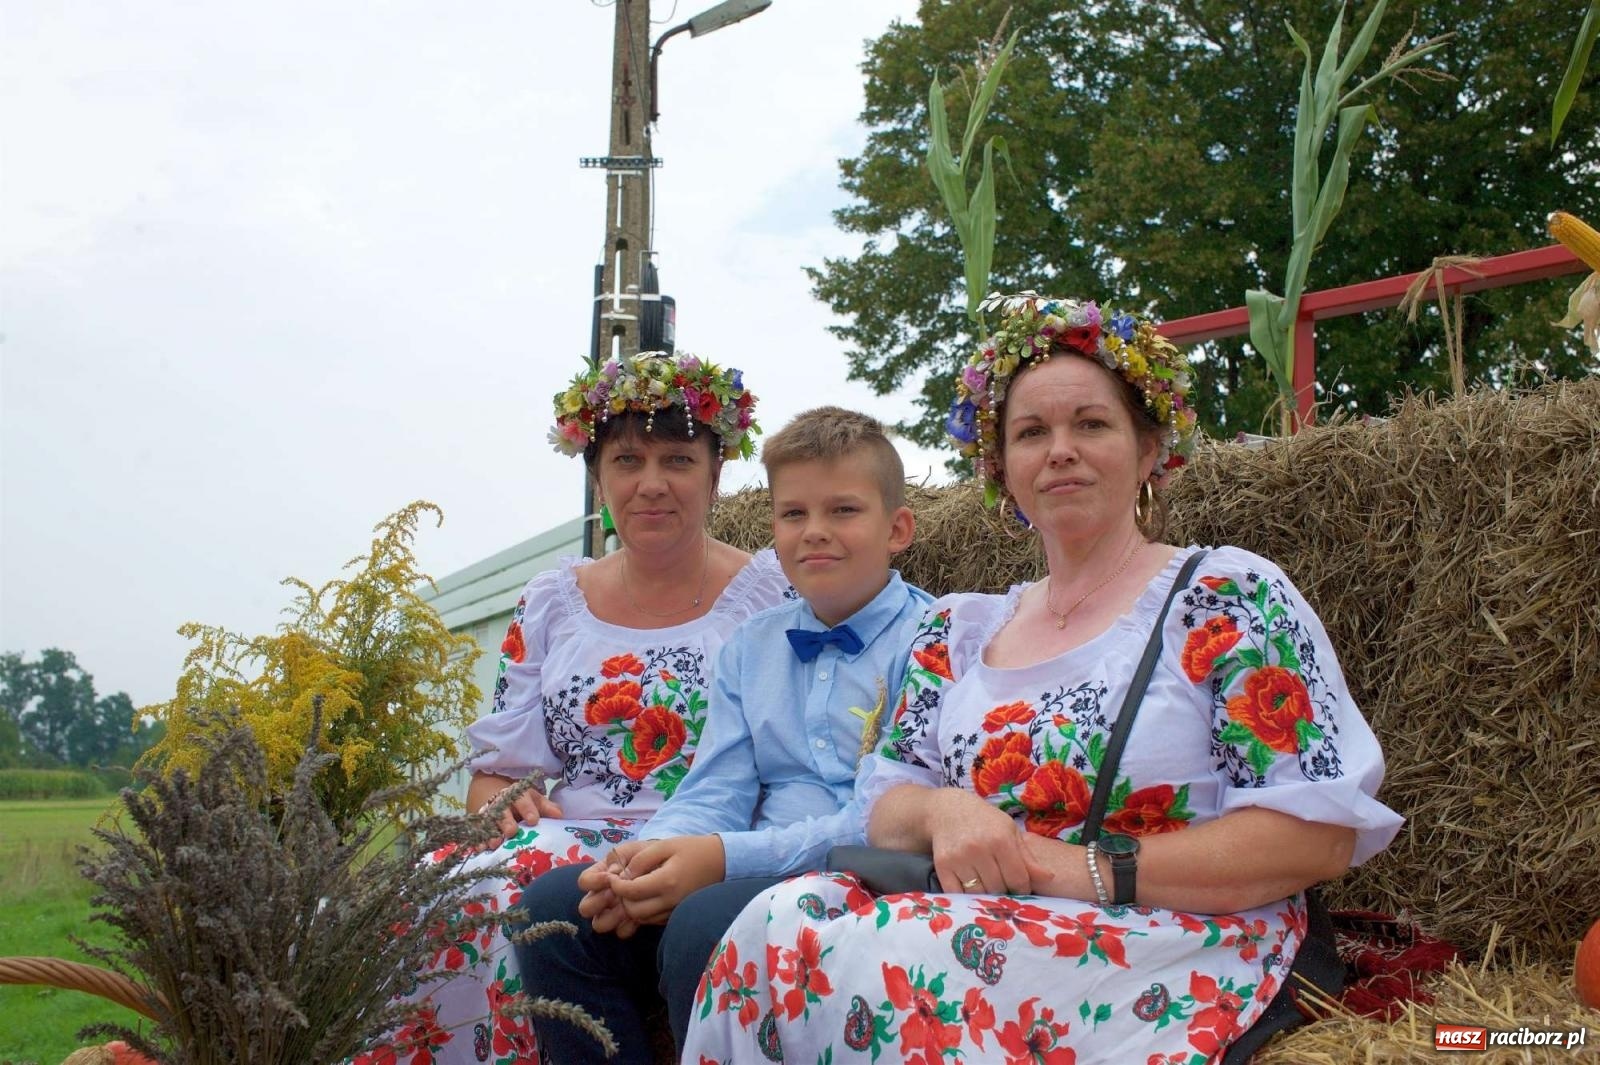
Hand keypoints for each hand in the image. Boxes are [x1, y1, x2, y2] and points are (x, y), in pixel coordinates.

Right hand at [470, 773, 563, 846]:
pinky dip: (478, 840)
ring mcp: (489, 813)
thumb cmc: (525, 804)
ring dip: (491, 832)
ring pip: (488, 821)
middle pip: (503, 811)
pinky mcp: (480, 824)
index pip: (523, 800)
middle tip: (511, 832)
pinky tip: (480, 849)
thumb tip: (559, 815)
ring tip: (494, 844)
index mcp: (518, 795)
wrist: (503, 800)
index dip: (528, 809)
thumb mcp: (537, 802)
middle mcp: (501, 803)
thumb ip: (547, 808)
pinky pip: (477, 831)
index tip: (533, 820)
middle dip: (507, 821)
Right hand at [578, 842, 644, 934]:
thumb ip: (620, 856)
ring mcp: (615, 911)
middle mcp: (603, 895)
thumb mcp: (635, 849)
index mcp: (601, 874)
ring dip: (610, 917)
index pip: (584, 881)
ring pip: (600, 924)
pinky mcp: (630, 922)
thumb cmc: (650, 855)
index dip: (594, 881)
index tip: (610, 877)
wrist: (672, 867)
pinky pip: (621, 932)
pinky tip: (638, 917)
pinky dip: (628, 926)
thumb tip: (612, 872)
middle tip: (616, 894)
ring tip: (626, 907)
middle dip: (598, 901)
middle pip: (585, 907)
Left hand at [605, 835, 725, 932]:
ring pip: (641, 919)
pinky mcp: (676, 915)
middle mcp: (671, 901)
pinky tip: (645, 896)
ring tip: (632, 889)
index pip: (631, 892)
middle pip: (633, 910)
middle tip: (621, 883)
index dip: (616, 885)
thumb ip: (642, 859)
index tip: (612, 876)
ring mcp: (675, 911)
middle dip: (622, 898)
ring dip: (631, 906)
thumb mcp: (665, 845)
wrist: (720, 862)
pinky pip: (652, 920)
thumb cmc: (692, 849)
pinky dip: (643, 911)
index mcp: (667, 881)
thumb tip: (622, 874)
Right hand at [927, 789, 1046, 895]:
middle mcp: (979, 849)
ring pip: (979, 893)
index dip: (1022, 889)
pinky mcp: (942, 866)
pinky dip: (965, 895)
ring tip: (988, 884)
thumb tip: (1049, 878)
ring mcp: (959, 858)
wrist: (947, 810)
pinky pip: (957, 893)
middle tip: (1003, 886)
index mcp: (1001, 840)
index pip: (1018, 879)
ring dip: (986, 894)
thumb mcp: (1009, 831)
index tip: (1020, 888)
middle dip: (1004, 891)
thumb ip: (1028, 857)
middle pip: (999, 888)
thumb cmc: (984, 821)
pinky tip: (971, 887)